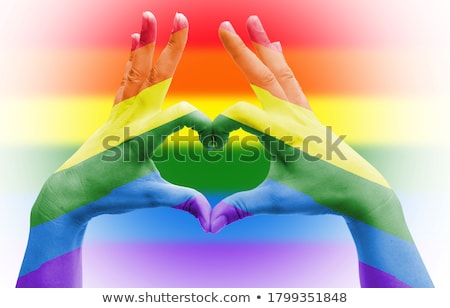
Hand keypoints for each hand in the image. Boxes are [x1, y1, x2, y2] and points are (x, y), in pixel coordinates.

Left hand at [17, 12, 210, 286]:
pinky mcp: (114, 115)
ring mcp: (119, 113)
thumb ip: (182, 201)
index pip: (180, 114)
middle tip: (179, 18)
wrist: (70, 194)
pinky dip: (132, 62)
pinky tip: (133, 46)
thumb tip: (210, 218)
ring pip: (135, 71)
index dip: (204, 124)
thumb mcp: (149, 197)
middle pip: (154, 75)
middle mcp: (129, 117)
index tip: (214, 144)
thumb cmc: (109, 196)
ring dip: (145, 44)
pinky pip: (126, 82)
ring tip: (148, 18)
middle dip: (170, 47)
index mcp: (142, 135)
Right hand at [210, 16, 432, 287]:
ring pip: (280, 73)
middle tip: (226, 25)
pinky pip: (291, 83)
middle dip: (241, 51)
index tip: (210, 145)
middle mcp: (293, 116)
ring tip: (256, 25)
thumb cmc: (321, 195)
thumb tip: (210, 223)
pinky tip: (277, 52)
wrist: (361, 191)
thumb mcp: (277, 200)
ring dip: (264, 48)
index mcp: (283, 133)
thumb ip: (241, 207)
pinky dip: (280, 64)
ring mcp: (303, 113)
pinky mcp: (308, 116)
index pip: (240, 115)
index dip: (218, 126)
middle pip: (263, 76)